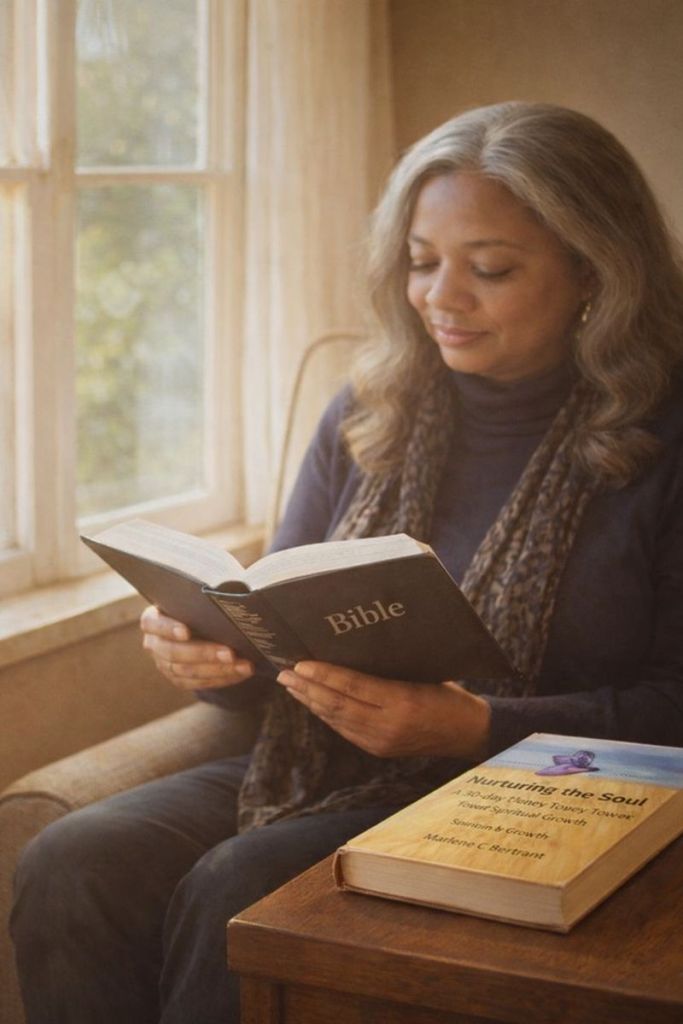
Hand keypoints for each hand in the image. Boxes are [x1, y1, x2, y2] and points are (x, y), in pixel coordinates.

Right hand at [140, 606, 254, 690]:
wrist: (199, 624)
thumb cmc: (198, 604)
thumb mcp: (195, 597)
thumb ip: (203, 596)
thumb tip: (230, 587)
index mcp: (153, 619)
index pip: (153, 623)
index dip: (168, 628)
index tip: (186, 631)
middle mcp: (154, 644)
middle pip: (174, 653)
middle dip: (203, 653)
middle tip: (229, 653)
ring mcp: (164, 664)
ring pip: (188, 672)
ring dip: (218, 670)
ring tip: (242, 665)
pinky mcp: (178, 679)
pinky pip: (199, 684)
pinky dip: (222, 679)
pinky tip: (240, 672)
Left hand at [276, 661, 490, 760]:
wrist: (468, 733)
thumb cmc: (449, 694)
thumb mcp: (422, 673)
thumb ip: (388, 670)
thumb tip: (349, 652)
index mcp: (403, 701)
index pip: (353, 687)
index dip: (324, 675)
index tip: (301, 663)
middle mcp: (388, 726)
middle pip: (338, 705)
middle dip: (307, 688)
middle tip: (284, 673)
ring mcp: (382, 742)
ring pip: (337, 720)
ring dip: (311, 702)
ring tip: (291, 686)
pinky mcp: (379, 750)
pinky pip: (345, 730)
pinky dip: (326, 715)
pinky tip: (313, 703)